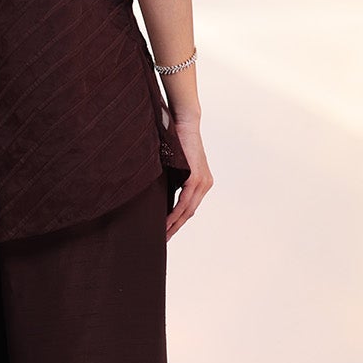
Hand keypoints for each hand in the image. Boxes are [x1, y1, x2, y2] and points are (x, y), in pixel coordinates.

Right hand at [164, 116, 212, 240]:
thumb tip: (157, 194)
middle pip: (190, 213)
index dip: (178, 222)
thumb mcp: (174, 165)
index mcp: (201, 182)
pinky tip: (167, 221)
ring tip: (163, 235)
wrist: (184, 122)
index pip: (189, 208)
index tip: (167, 233)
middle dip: (175, 228)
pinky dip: (175, 212)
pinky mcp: (196, 176)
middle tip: (163, 240)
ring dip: (174, 224)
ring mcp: (202, 181)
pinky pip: (185, 200)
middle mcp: (205, 184)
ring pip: (188, 210)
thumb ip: (171, 180)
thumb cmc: (176, 141)